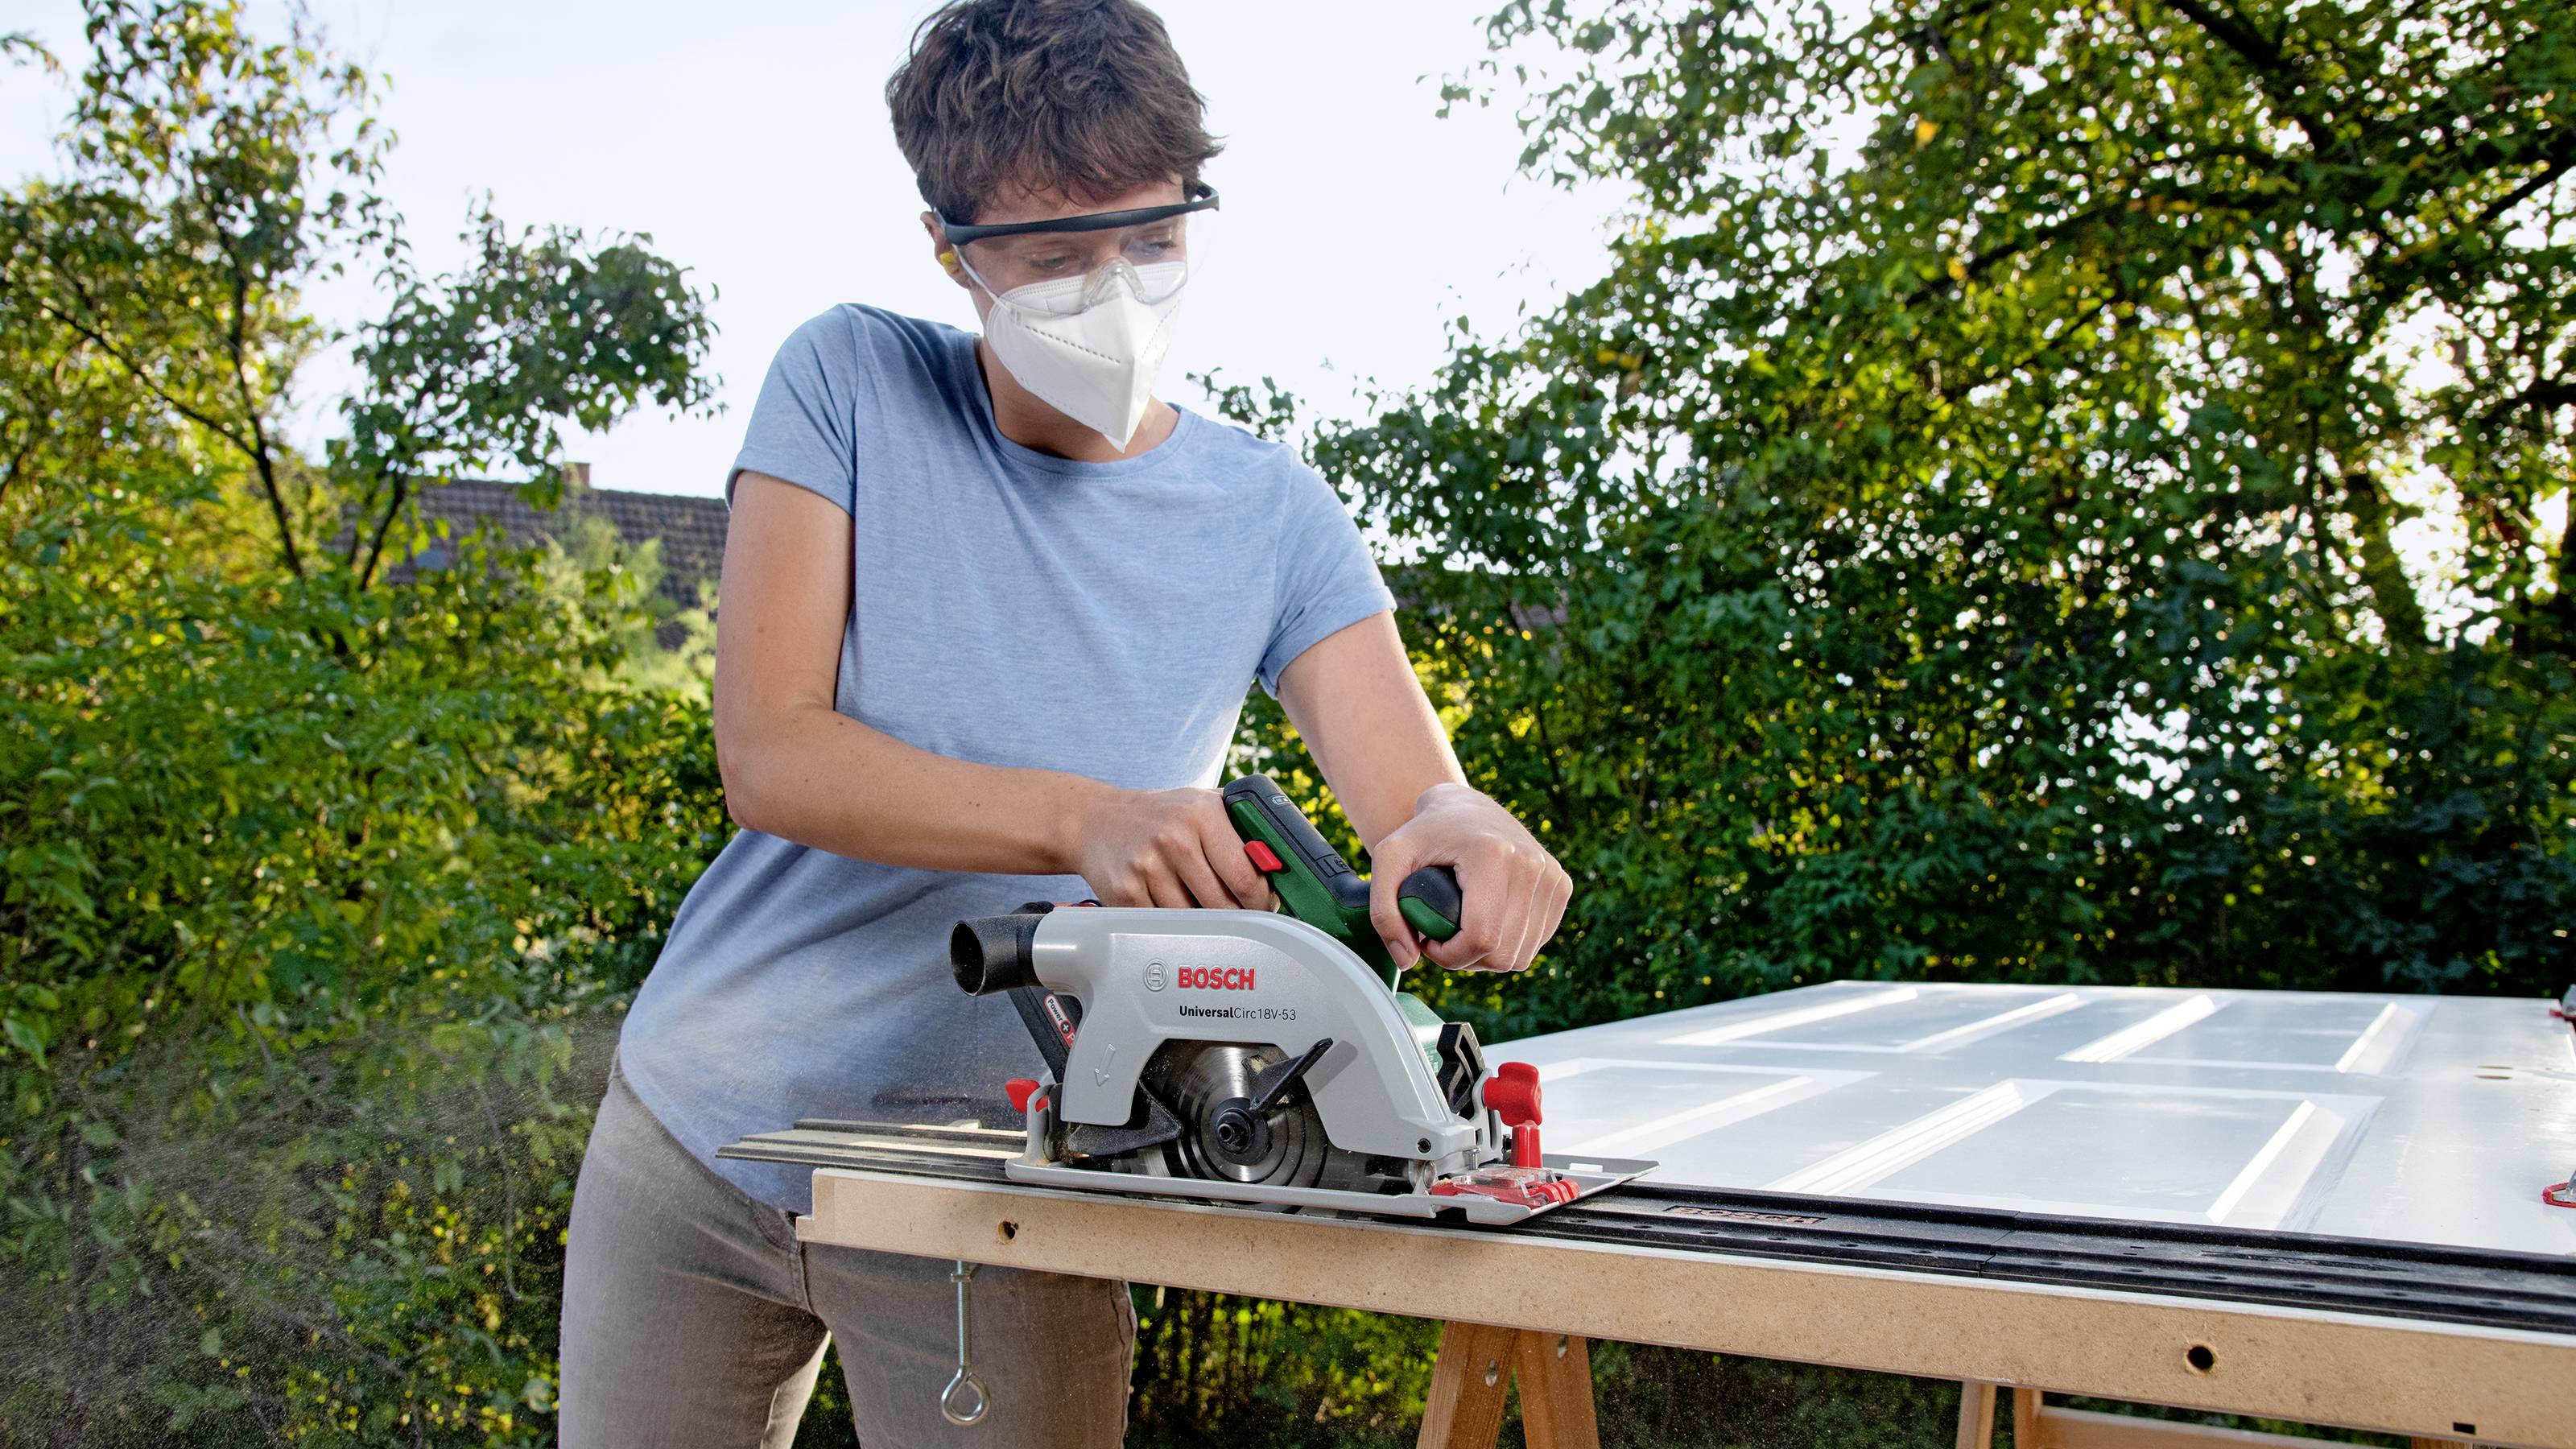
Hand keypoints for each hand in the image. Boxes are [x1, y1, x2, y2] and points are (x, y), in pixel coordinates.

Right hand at [1072, 786, 1277, 910]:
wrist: (1097, 820)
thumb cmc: (1161, 815)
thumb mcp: (1204, 804)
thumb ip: (1242, 826)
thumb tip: (1282, 862)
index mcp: (1202, 815)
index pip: (1246, 877)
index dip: (1261, 901)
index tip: (1264, 905)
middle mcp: (1174, 839)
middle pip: (1223, 907)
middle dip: (1237, 917)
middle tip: (1239, 915)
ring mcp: (1147, 868)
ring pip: (1195, 923)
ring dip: (1206, 925)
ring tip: (1203, 908)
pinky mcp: (1125, 894)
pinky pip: (1165, 928)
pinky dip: (1174, 927)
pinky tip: (1173, 908)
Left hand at [1365, 783, 1571, 972]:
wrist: (1464, 808)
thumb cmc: (1424, 834)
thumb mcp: (1388, 860)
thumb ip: (1383, 913)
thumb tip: (1407, 960)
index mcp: (1493, 854)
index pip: (1481, 937)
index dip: (1450, 955)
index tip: (1429, 940)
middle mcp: (1531, 863)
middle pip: (1502, 953)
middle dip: (1465, 958)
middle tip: (1442, 934)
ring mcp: (1551, 875)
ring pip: (1521, 955)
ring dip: (1486, 955)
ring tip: (1462, 928)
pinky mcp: (1561, 886)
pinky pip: (1534, 943)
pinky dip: (1508, 945)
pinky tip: (1486, 921)